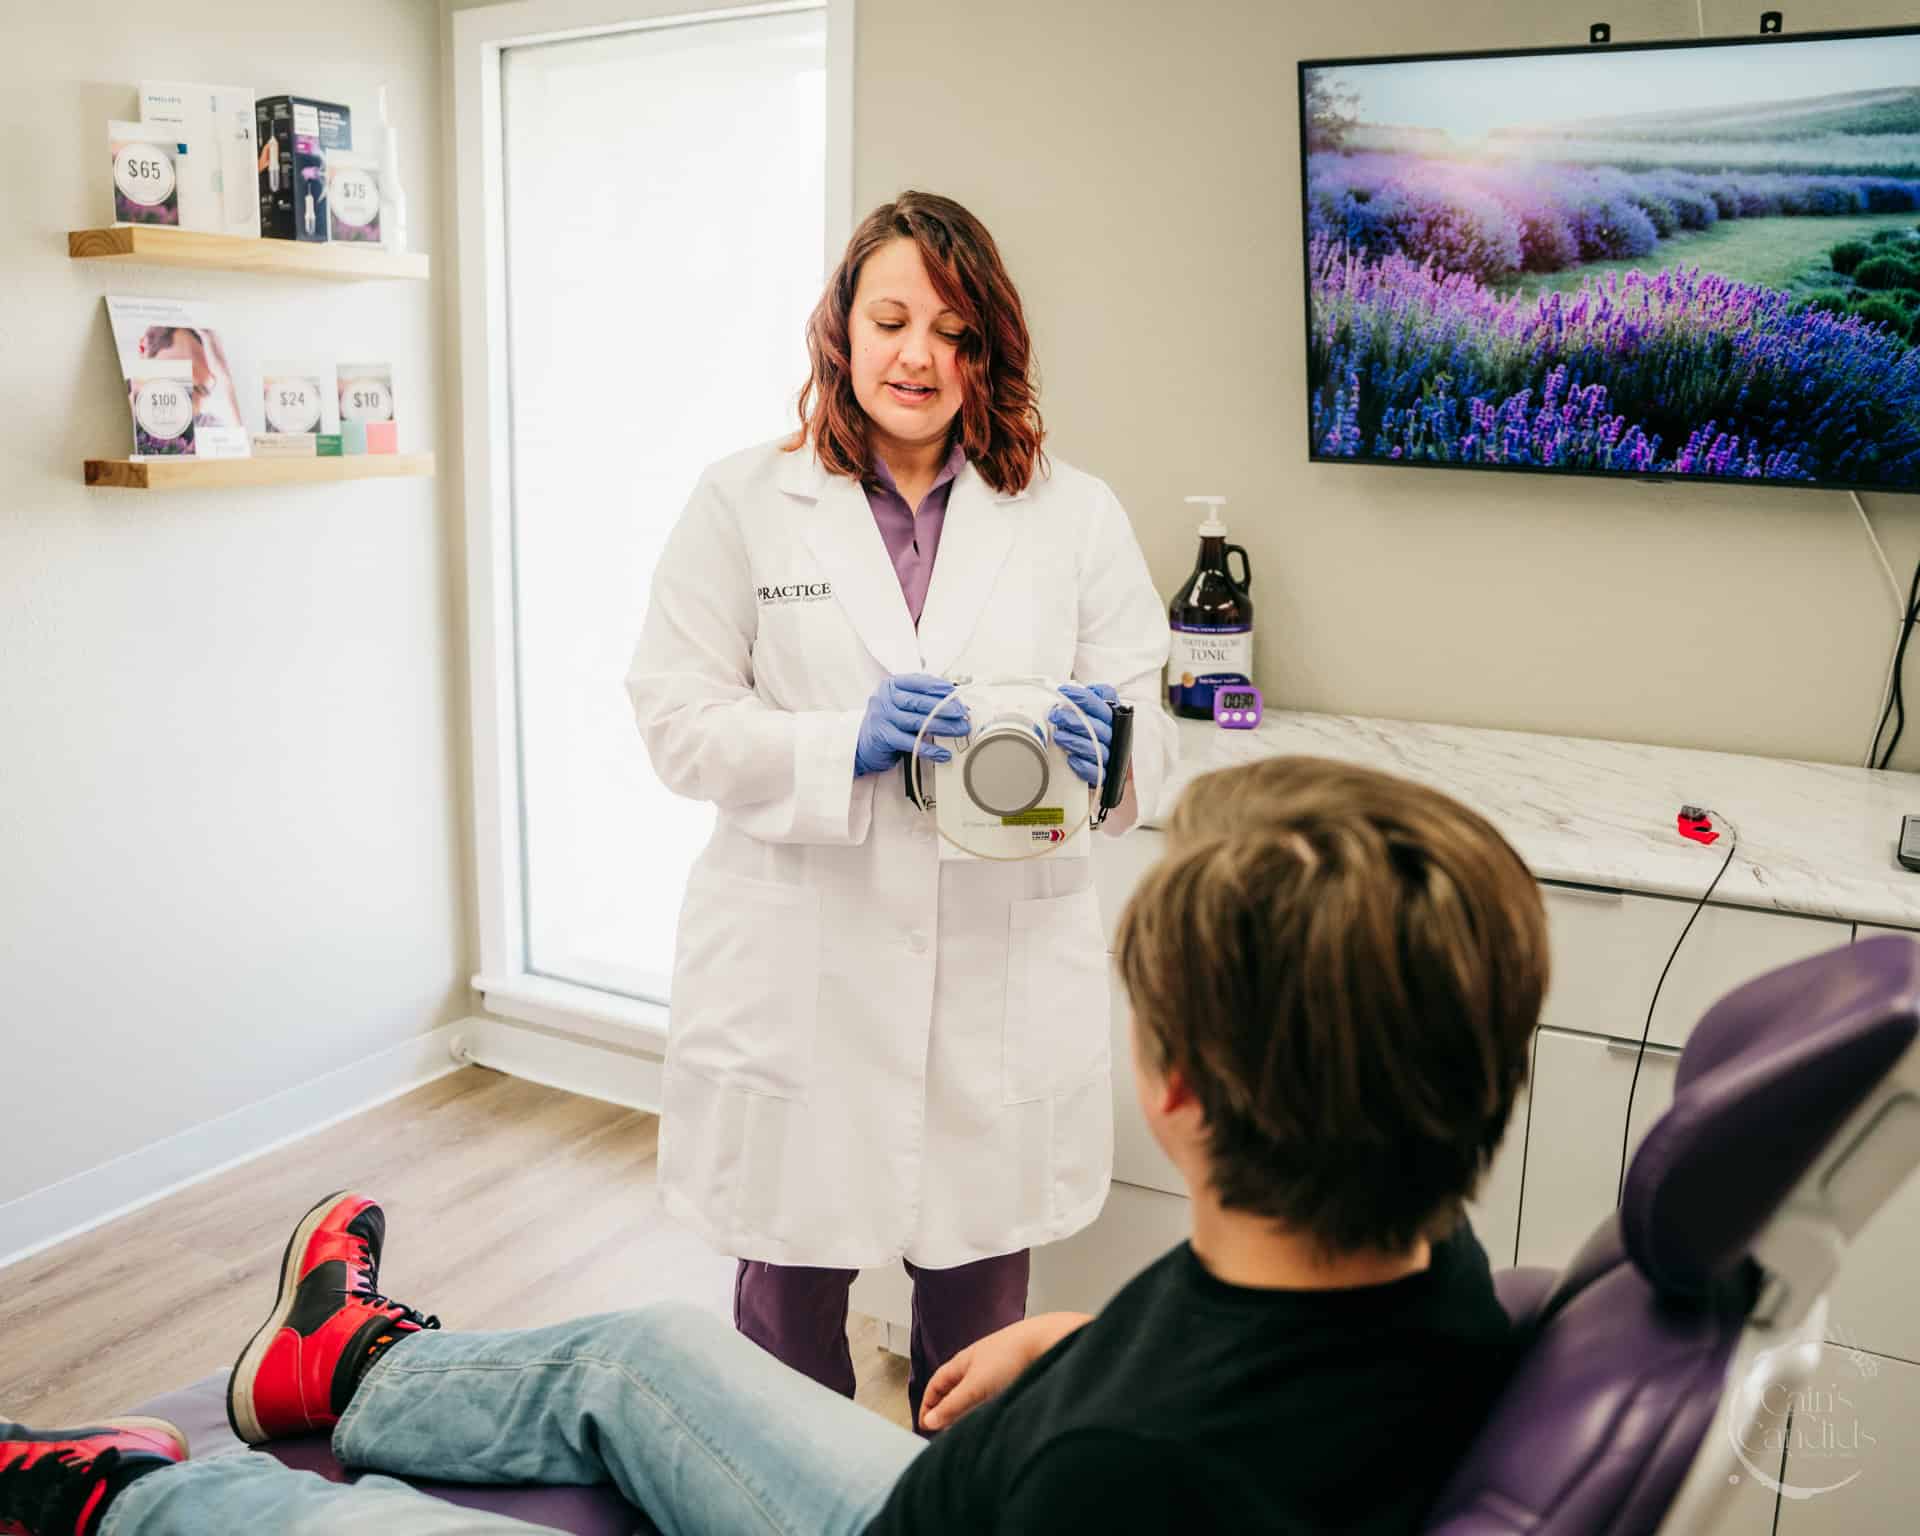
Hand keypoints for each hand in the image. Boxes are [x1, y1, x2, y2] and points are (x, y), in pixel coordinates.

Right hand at [854, 674, 969, 777]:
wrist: (862, 744)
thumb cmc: (887, 723)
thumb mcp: (901, 705)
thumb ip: (922, 699)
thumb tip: (954, 702)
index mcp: (892, 685)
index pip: (920, 682)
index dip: (941, 688)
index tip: (958, 694)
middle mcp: (885, 698)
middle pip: (920, 701)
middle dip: (946, 707)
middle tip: (963, 714)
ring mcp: (882, 716)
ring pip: (918, 721)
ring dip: (943, 726)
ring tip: (959, 730)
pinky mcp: (883, 736)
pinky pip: (911, 742)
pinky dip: (929, 749)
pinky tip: (942, 753)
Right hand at [919, 1312, 1092, 1430]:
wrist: (1045, 1342)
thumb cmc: (1009, 1357)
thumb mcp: (975, 1387)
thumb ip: (952, 1406)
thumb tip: (929, 1422)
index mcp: (962, 1361)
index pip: (937, 1383)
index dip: (928, 1403)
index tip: (924, 1424)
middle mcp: (977, 1363)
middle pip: (954, 1388)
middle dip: (946, 1408)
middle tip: (941, 1431)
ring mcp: (995, 1368)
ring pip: (973, 1392)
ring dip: (965, 1409)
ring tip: (963, 1429)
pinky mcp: (1013, 1374)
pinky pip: (991, 1393)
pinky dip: (984, 1406)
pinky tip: (989, 1415)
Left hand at [1047, 683, 1118, 788]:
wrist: (1106, 764)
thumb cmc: (1096, 733)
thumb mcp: (1096, 712)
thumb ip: (1091, 698)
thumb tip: (1073, 686)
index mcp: (1112, 717)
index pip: (1101, 704)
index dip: (1083, 696)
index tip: (1064, 691)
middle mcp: (1113, 736)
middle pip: (1097, 727)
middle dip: (1074, 719)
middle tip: (1055, 715)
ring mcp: (1110, 756)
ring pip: (1096, 749)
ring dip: (1075, 741)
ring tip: (1058, 736)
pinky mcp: (1104, 775)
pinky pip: (1097, 773)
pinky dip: (1084, 767)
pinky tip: (1071, 760)